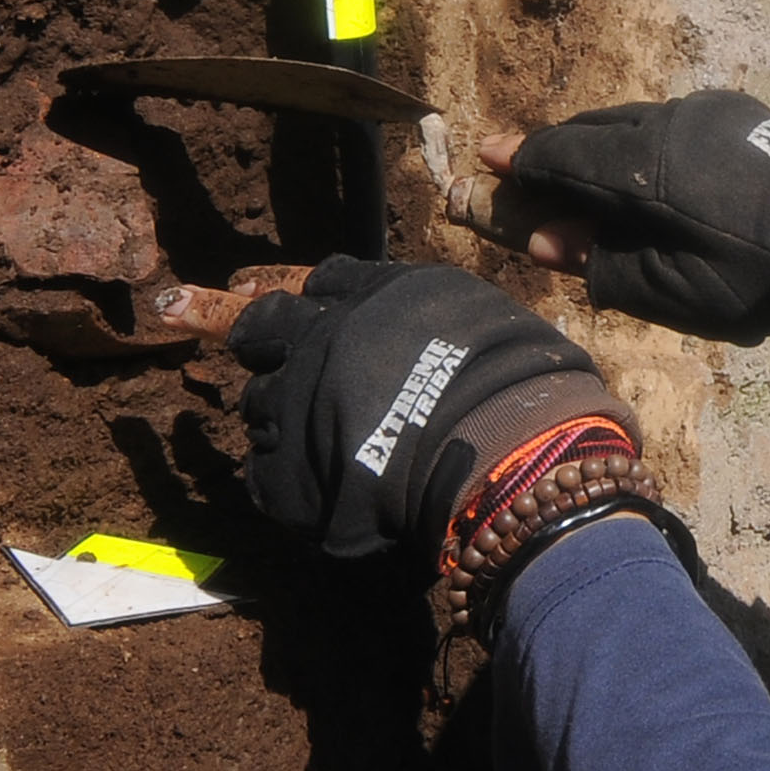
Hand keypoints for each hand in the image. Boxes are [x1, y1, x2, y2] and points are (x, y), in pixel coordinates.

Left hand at [230, 259, 634, 559]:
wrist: (498, 446)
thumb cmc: (510, 380)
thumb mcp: (470, 310)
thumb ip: (421, 312)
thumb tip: (418, 326)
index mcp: (368, 297)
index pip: (319, 283)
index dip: (315, 302)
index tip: (312, 314)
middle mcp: (317, 339)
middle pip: (259, 330)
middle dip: (267, 342)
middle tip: (287, 366)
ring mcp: (292, 404)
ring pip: (260, 402)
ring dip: (283, 416)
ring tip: (325, 445)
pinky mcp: (284, 471)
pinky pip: (265, 470)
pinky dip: (285, 476)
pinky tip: (322, 487)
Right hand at [479, 90, 769, 344]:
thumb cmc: (767, 276)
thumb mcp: (677, 294)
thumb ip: (606, 265)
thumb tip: (551, 242)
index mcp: (643, 167)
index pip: (559, 154)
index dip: (519, 163)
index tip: (486, 161)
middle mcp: (665, 123)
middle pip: (589, 132)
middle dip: (553, 155)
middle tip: (525, 178)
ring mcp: (703, 112)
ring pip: (628, 124)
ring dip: (598, 151)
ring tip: (583, 186)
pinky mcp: (735, 114)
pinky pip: (666, 126)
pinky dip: (639, 148)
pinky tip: (647, 182)